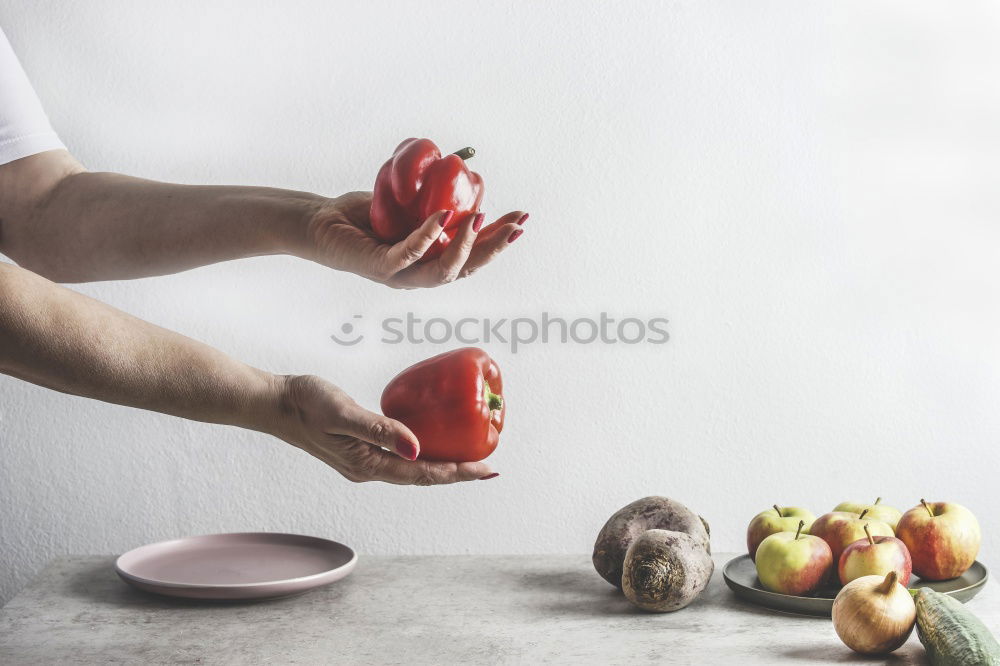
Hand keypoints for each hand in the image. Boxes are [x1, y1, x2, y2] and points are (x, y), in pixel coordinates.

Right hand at [272, 374, 496, 484]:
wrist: (273, 404)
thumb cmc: (306, 404)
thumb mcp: (344, 413)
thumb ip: (379, 430)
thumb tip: (415, 449)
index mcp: (367, 465)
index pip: (422, 473)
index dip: (457, 472)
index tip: (486, 469)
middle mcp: (368, 469)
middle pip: (422, 476)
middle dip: (456, 473)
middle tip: (489, 467)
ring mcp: (363, 462)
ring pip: (412, 469)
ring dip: (441, 466)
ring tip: (469, 461)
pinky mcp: (360, 450)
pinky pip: (400, 457)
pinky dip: (422, 453)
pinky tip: (432, 443)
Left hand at [305, 191, 526, 287]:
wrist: (320, 223)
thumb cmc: (363, 215)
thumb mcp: (406, 203)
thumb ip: (433, 197)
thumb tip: (462, 166)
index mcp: (430, 262)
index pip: (473, 256)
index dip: (499, 239)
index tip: (522, 218)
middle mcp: (419, 275)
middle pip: (467, 269)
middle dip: (495, 246)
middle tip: (517, 223)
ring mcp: (400, 275)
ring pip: (444, 271)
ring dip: (467, 246)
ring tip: (482, 218)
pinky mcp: (379, 267)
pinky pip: (409, 254)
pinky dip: (429, 235)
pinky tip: (444, 216)